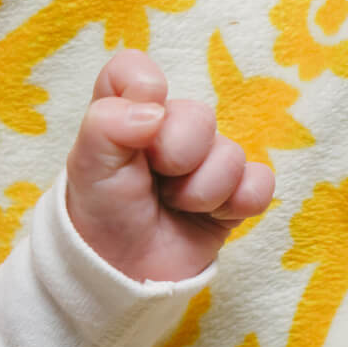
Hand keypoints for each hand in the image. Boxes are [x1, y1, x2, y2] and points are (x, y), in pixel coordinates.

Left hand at [64, 50, 274, 282]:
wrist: (120, 277)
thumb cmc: (99, 215)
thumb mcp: (87, 167)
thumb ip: (107, 124)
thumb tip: (154, 110)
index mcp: (124, 114)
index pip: (134, 70)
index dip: (142, 85)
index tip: (143, 115)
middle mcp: (166, 131)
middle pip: (198, 114)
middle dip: (179, 153)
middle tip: (157, 181)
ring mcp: (203, 163)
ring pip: (231, 153)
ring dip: (202, 189)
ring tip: (174, 206)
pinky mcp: (232, 195)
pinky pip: (260, 181)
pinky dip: (240, 201)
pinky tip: (213, 216)